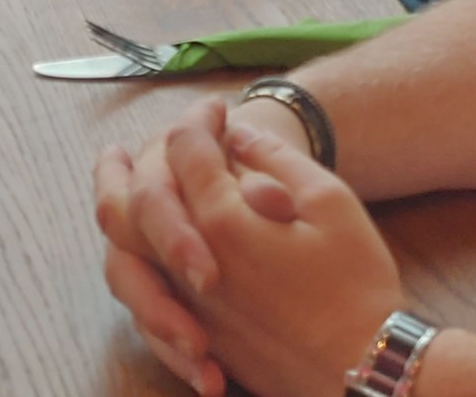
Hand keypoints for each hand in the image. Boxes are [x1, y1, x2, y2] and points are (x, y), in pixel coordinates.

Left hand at [95, 97, 404, 396]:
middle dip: (120, 169)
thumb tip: (238, 134)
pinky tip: (133, 255)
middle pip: (130, 203)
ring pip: (123, 258)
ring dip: (112, 215)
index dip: (199, 122)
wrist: (366, 365)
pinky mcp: (201, 337)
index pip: (187, 154)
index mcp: (223, 220)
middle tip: (118, 150)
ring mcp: (190, 305)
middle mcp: (190, 263)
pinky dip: (130, 274)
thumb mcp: (329, 201)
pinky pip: (142, 308)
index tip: (217, 109)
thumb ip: (276, 160)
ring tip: (109, 189)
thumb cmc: (357, 281)